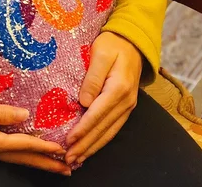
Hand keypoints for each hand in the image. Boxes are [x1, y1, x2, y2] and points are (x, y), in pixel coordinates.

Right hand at [0, 99, 70, 174]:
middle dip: (48, 164)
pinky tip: (28, 154)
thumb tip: (25, 115)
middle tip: (69, 169)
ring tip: (57, 166)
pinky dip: (25, 156)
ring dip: (39, 162)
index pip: (25, 145)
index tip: (64, 150)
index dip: (45, 147)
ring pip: (18, 159)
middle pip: (25, 159)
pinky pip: (9, 155)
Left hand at [65, 32, 141, 164]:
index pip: (97, 114)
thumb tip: (84, 102)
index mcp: (118, 88)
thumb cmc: (113, 44)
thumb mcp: (100, 53)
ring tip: (77, 159)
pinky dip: (101, 140)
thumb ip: (92, 77)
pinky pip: (113, 128)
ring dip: (93, 147)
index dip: (82, 129)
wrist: (133, 42)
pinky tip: (91, 148)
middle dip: (85, 145)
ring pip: (109, 132)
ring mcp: (128, 106)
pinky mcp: (126, 107)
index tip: (68, 141)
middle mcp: (126, 101)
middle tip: (68, 159)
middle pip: (103, 129)